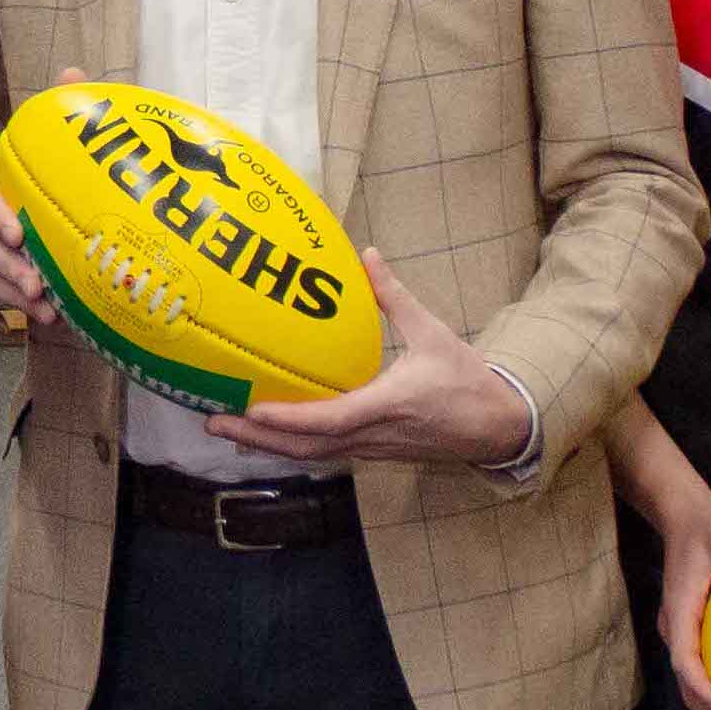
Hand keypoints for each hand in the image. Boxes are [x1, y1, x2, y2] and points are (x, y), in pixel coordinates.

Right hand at [0, 66, 88, 315]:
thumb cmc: (17, 168)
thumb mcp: (29, 139)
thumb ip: (52, 108)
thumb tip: (74, 73)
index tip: (19, 234)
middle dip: (5, 264)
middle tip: (36, 283)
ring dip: (8, 288)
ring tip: (40, 304)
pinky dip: (7, 303)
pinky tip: (37, 314)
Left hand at [204, 252, 533, 469]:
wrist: (496, 426)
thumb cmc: (466, 380)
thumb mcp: (434, 332)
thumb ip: (396, 296)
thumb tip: (368, 255)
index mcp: (390, 404)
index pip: (332, 419)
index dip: (292, 418)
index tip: (255, 410)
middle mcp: (374, 434)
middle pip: (308, 446)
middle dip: (258, 437)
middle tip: (214, 421)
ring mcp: (371, 449)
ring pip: (311, 454)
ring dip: (267, 445)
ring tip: (226, 429)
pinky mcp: (371, 452)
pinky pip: (323, 453)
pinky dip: (289, 446)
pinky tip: (263, 436)